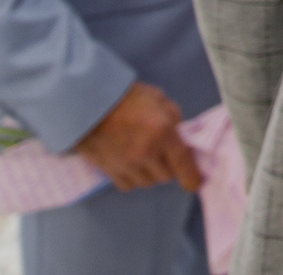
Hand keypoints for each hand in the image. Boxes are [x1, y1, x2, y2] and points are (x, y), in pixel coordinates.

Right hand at [74, 82, 201, 192]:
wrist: (86, 104)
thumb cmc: (125, 97)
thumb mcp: (157, 98)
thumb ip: (173, 117)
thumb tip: (180, 135)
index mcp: (162, 132)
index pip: (183, 163)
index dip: (192, 177)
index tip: (196, 183)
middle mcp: (147, 153)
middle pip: (166, 176)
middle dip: (169, 167)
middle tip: (163, 153)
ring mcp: (127, 165)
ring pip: (148, 182)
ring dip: (150, 173)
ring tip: (144, 156)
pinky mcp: (110, 172)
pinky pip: (129, 185)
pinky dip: (133, 178)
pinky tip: (129, 163)